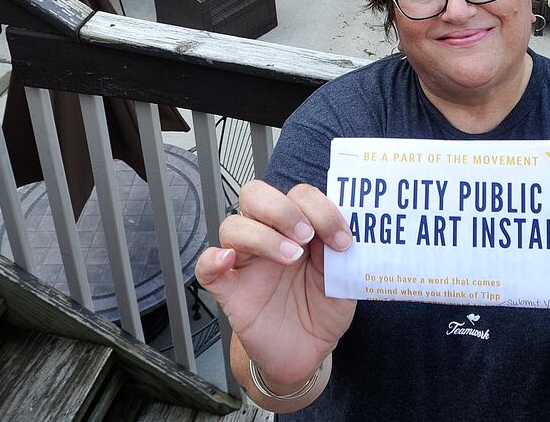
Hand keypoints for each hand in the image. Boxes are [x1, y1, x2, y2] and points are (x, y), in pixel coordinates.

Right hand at [194, 179, 356, 388]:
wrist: (307, 353)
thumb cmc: (323, 311)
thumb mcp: (343, 281)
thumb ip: (342, 257)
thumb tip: (340, 234)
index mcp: (297, 228)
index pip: (298, 195)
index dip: (321, 209)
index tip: (341, 239)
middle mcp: (268, 237)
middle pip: (255, 195)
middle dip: (282, 208)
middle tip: (307, 236)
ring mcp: (246, 263)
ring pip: (232, 225)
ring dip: (262, 235)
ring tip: (291, 257)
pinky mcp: (229, 290)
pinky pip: (206, 267)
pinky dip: (213, 258)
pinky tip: (229, 261)